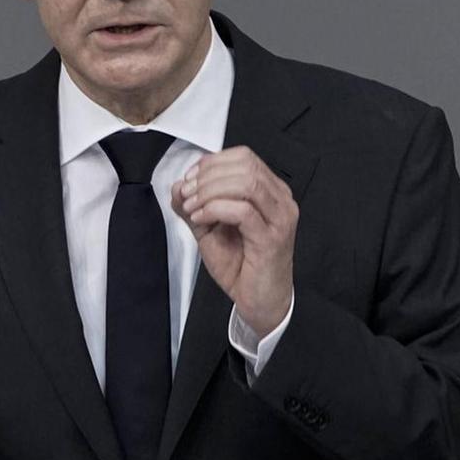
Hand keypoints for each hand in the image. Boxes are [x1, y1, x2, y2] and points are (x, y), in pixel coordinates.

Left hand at [171, 146, 296, 335]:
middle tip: (188, 195)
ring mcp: (280, 218)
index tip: (190, 179)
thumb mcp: (209, 230)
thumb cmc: (242, 266)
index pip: (244, 157)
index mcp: (270, 191)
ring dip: (210, 191)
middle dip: (208, 176)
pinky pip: (243, 211)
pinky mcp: (272, 238)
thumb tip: (178, 185)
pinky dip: (215, 209)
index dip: (212, 162)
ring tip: (192, 208)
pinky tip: (201, 219)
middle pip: (245, 165)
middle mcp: (281, 200)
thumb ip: (194, 206)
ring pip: (246, 183)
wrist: (259, 302)